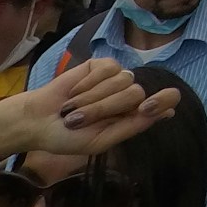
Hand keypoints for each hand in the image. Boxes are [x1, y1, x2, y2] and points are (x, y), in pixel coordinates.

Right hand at [0, 59, 180, 159]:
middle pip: (135, 93)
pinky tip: (73, 93)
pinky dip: (87, 84)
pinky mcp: (102, 65)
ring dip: (93, 98)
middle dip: (104, 108)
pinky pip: (106, 69)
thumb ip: (133, 126)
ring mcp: (117, 78)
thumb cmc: (68, 137)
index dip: (162, 100)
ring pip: (121, 81)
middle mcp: (130, 95)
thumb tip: (169, 112)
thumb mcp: (100, 141)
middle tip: (79, 120)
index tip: (148, 106)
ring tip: (73, 109)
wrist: (37, 121)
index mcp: (135, 116)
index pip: (163, 102)